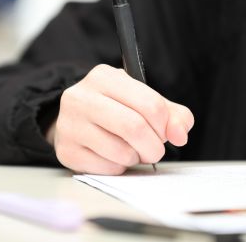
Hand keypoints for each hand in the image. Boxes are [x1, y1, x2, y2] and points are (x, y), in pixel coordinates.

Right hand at [46, 64, 193, 174]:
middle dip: (153, 146)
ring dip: (135, 158)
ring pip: (121, 152)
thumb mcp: (143, 100)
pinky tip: (111, 156)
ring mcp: (69, 124)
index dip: (166, 125)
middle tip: (154, 149)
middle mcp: (80, 97)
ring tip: (130, 150)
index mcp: (103, 77)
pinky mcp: (66, 151)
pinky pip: (106, 168)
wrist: (76, 122)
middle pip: (134, 127)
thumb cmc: (114, 109)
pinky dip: (118, 167)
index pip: (150, 103)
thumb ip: (171, 114)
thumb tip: (179, 134)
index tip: (165, 132)